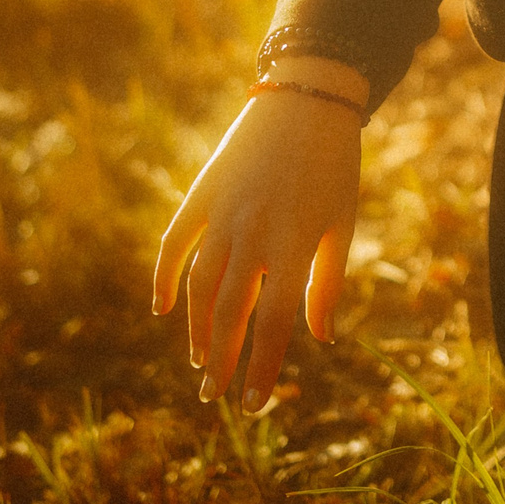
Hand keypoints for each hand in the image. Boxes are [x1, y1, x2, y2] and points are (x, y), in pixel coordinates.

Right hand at [153, 83, 362, 412]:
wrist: (306, 98)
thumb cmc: (334, 165)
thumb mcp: (341, 223)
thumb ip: (327, 283)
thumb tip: (319, 338)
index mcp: (292, 245)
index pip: (272, 325)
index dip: (260, 369)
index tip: (252, 405)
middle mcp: (252, 235)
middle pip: (230, 314)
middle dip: (221, 361)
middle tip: (214, 395)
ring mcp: (221, 214)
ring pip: (199, 286)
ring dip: (197, 328)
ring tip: (201, 358)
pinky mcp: (200, 194)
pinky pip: (174, 245)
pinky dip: (164, 278)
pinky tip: (163, 308)